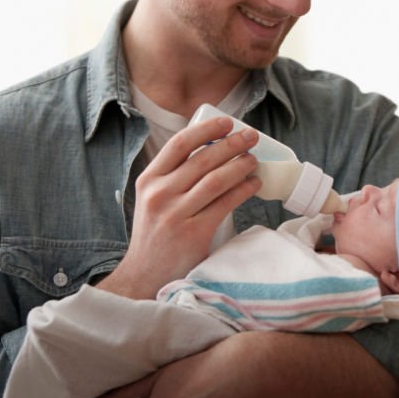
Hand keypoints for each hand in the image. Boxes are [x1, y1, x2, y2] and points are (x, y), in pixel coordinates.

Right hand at [98, 117, 261, 298]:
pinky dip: (243, 190)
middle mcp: (159, 194)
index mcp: (148, 180)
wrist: (144, 275)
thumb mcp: (152, 200)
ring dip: (240, 165)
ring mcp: (175, 213)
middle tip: (251, 136)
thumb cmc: (155, 234)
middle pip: (202, 159)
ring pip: (216, 179)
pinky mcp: (194, 232)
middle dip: (231, 144)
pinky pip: (225, 203)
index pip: (179, 144)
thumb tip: (211, 151)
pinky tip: (253, 184)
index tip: (226, 122)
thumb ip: (173, 178)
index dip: (205, 129)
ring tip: (254, 160)